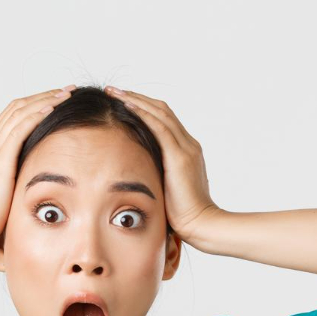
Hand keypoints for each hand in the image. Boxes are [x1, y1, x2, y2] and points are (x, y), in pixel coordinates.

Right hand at [0, 85, 76, 246]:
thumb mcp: (4, 183)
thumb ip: (15, 170)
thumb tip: (35, 168)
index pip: (15, 113)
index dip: (37, 102)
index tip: (58, 98)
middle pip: (19, 106)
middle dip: (45, 95)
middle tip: (68, 89)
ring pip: (21, 112)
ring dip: (45, 100)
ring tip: (66, 93)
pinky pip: (19, 128)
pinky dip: (36, 115)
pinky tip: (52, 108)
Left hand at [103, 86, 220, 246]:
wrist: (202, 224)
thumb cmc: (183, 215)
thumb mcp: (168, 189)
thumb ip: (158, 176)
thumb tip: (139, 176)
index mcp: (187, 151)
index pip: (165, 120)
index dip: (144, 108)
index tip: (123, 102)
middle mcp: (189, 145)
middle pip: (162, 110)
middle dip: (137, 98)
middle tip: (114, 90)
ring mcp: (186, 149)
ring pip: (160, 113)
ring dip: (135, 100)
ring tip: (115, 92)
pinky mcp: (180, 157)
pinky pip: (160, 127)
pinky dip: (143, 113)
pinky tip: (127, 105)